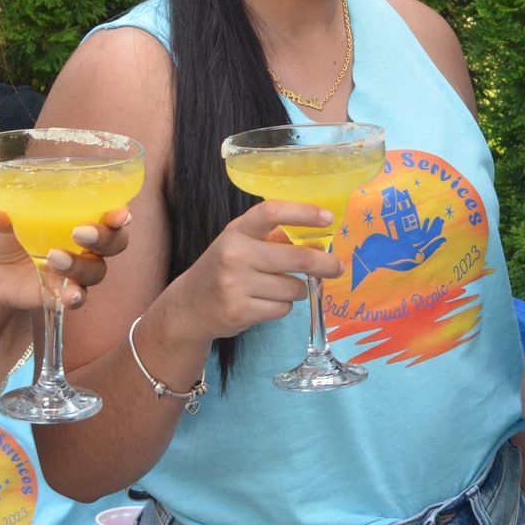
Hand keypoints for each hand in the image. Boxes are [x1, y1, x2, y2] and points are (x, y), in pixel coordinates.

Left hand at [0, 206, 130, 312]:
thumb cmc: (2, 234)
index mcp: (77, 216)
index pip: (110, 211)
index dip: (121, 213)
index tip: (119, 214)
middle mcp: (84, 243)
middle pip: (115, 241)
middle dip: (105, 238)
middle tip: (80, 233)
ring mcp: (75, 270)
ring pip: (97, 270)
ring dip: (81, 266)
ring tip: (54, 258)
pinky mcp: (62, 292)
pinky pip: (79, 297)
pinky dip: (76, 296)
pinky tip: (67, 295)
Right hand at [165, 200, 344, 343]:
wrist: (188, 306)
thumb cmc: (223, 269)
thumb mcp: (240, 244)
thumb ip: (271, 238)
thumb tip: (319, 240)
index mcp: (236, 231)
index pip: (271, 212)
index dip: (303, 213)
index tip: (328, 218)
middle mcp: (234, 255)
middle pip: (296, 258)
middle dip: (324, 263)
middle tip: (336, 266)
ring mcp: (235, 285)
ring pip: (293, 288)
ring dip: (297, 290)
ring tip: (278, 288)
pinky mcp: (239, 312)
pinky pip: (283, 309)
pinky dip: (283, 307)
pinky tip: (264, 303)